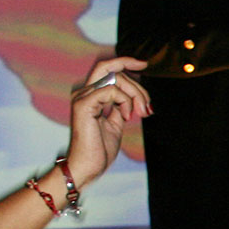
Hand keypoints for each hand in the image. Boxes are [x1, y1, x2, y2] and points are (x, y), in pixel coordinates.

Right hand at [63, 58, 150, 185]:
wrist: (88, 166)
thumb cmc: (100, 148)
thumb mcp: (116, 122)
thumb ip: (122, 106)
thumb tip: (138, 96)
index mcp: (91, 95)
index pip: (107, 68)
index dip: (125, 62)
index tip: (143, 64)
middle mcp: (84, 92)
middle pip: (116, 72)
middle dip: (138, 86)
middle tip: (146, 107)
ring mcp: (82, 97)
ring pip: (116, 79)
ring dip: (135, 95)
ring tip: (138, 114)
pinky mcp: (83, 105)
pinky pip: (111, 90)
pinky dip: (124, 102)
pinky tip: (125, 117)